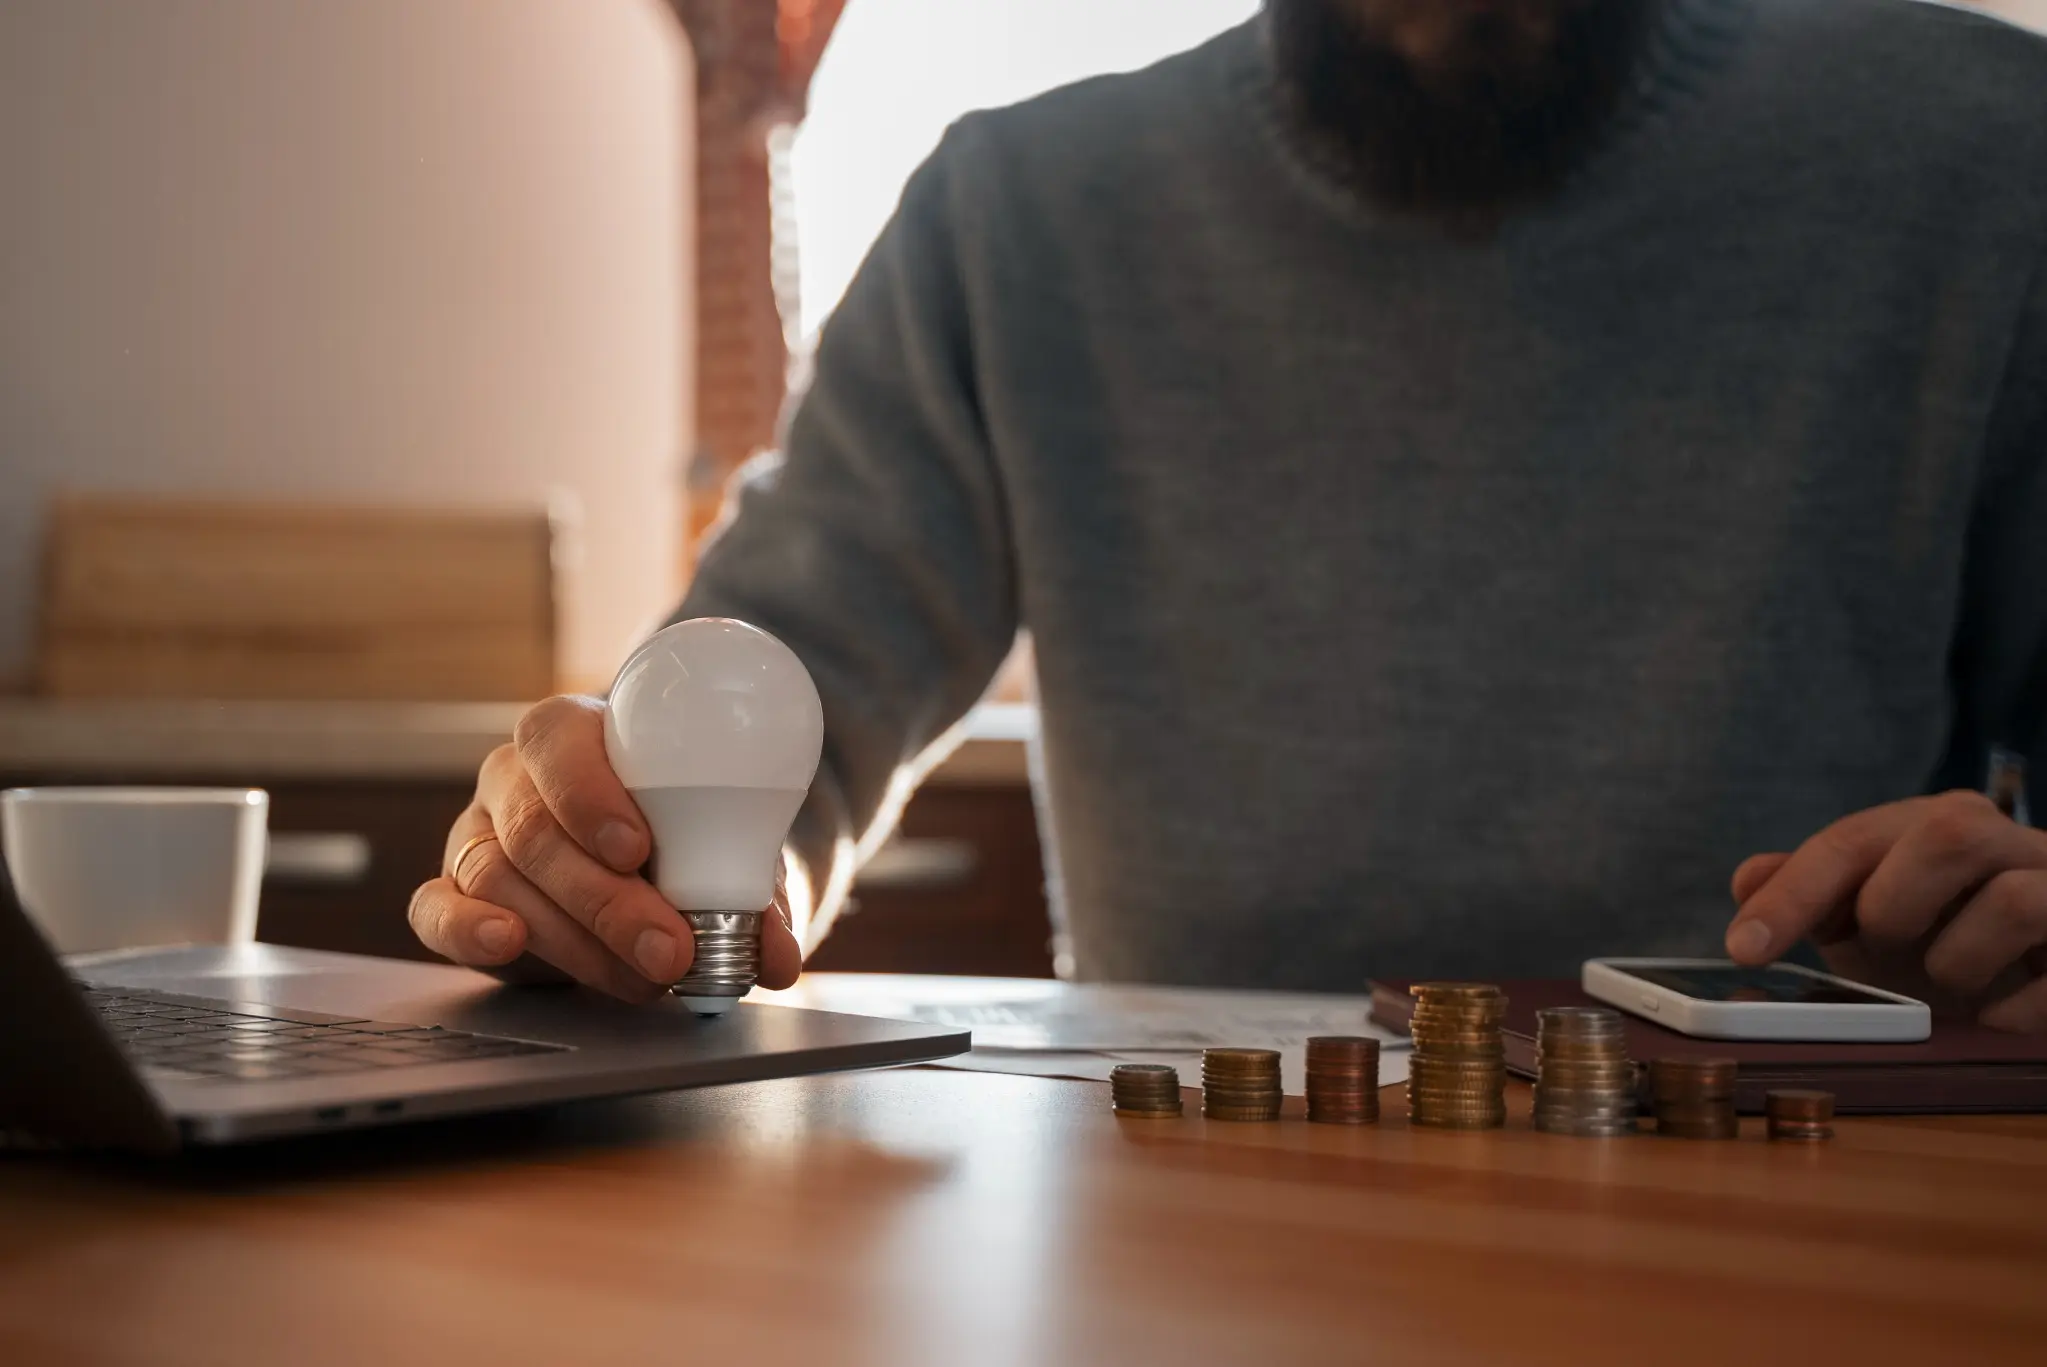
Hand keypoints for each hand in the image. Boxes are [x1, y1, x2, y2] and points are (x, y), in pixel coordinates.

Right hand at [406, 695, 803, 1002]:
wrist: (639, 862)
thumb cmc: (674, 833)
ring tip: (642, 978)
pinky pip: (435, 910)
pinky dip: (466, 930)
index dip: (590, 793)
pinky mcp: (454, 893)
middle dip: (606, 899)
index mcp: (571, 735)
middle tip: (668, 950)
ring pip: (500, 879)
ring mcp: (475, 835)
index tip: (638, 849)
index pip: (557, 741)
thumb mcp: (717, 847)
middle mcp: (514, 780)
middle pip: (535, 829)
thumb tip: (776, 959)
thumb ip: (748, 893)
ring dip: (576, 939)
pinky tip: (509, 944)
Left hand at [1724, 790, 2046, 1032]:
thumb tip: (1746, 879)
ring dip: (1959, 959)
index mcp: (1940, 824)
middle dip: (1894, 902)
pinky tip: (1993, 1018)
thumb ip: (1815, 894)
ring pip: (2015, 900)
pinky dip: (2012, 1010)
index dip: (1793, 893)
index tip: (1743, 947)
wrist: (2046, 967)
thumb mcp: (1876, 917)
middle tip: (1882, 945)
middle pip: (1950, 833)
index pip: (1855, 840)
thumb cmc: (1953, 937)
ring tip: (1950, 982)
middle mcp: (2010, 842)